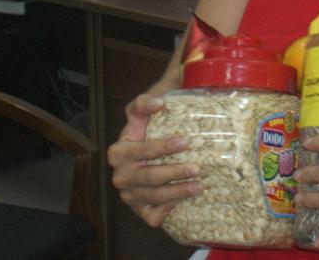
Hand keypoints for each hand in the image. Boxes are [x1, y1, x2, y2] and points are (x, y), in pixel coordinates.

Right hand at [106, 93, 202, 227]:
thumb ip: (144, 102)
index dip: (162, 147)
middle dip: (175, 173)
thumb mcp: (143, 109)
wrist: (150, 142)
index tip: (185, 142)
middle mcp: (121, 175)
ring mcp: (129, 194)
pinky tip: (182, 202)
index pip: (142, 150)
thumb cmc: (149, 125)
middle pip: (150, 176)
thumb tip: (158, 103)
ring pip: (154, 197)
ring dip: (178, 192)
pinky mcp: (139, 208)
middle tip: (199, 168)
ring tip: (200, 186)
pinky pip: (151, 216)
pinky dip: (166, 211)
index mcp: (119, 151)